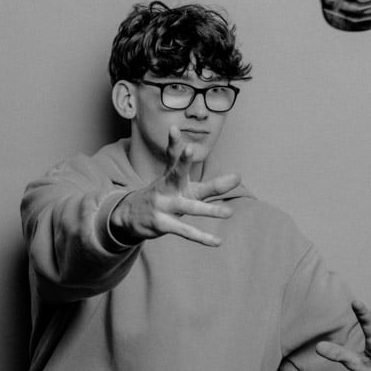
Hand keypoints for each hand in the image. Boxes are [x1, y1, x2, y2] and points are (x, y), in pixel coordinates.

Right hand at [110, 126, 240, 245]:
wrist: (130, 216)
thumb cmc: (165, 197)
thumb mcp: (186, 189)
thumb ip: (214, 184)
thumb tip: (239, 177)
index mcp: (171, 176)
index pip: (171, 156)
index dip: (173, 143)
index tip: (174, 129)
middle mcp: (166, 187)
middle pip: (175, 173)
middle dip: (182, 161)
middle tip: (189, 149)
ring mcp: (163, 205)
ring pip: (188, 207)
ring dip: (208, 210)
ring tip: (229, 212)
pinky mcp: (162, 224)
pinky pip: (185, 231)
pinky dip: (202, 237)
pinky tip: (218, 242)